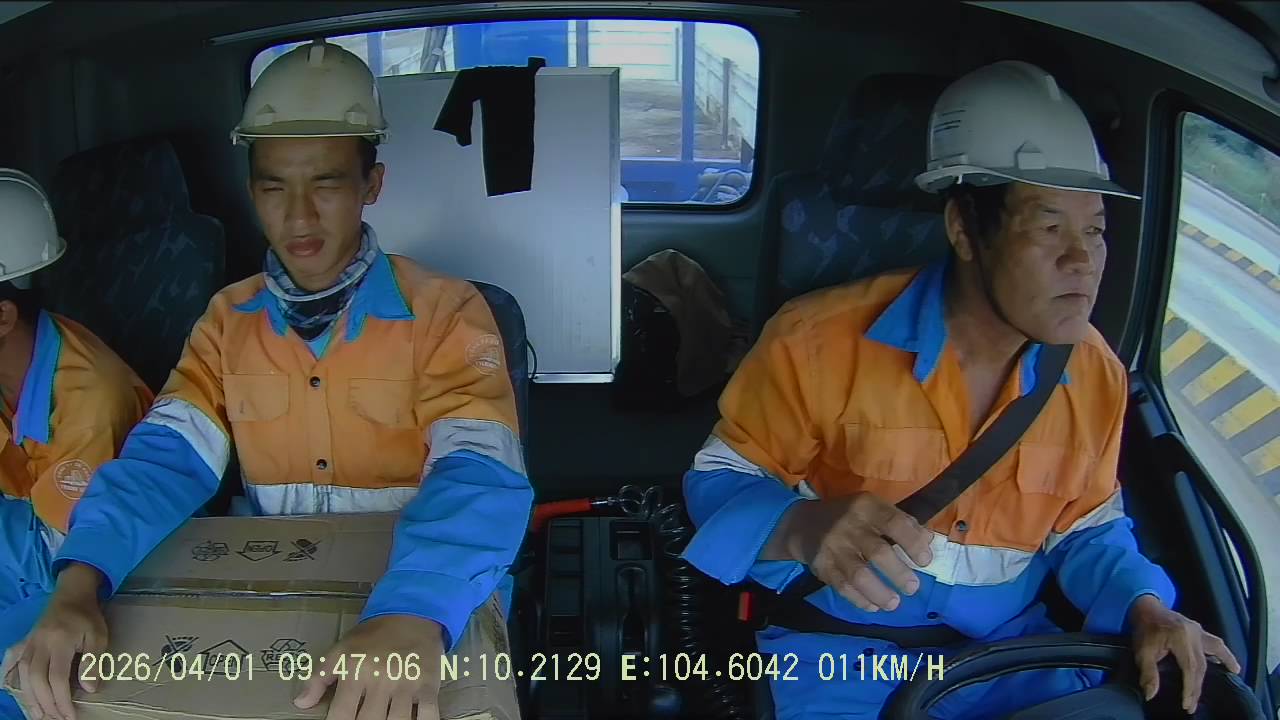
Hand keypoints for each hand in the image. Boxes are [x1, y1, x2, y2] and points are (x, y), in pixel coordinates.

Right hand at [15, 562, 108, 719]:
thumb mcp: (98, 636)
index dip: (62, 699)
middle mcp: (40, 644)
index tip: (70, 715)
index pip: (57, 678)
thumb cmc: (88, 617)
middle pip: (36, 679)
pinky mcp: (24, 641)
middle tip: (56, 718)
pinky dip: (5, 673)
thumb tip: (89, 689)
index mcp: (60, 642)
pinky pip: (10, 659)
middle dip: (46, 702)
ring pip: (22, 674)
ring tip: (38, 715)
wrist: (72, 593)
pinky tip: (7, 687)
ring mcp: (29, 642)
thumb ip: (93, 662)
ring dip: (29, 697)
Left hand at [294, 615, 443, 719]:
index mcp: (356, 671)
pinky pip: (428, 716)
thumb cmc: (372, 636)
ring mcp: (407, 684)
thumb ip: (319, 678)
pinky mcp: (429, 685)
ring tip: (385, 719)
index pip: (342, 715)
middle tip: (365, 719)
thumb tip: (301, 704)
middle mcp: (381, 679)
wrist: (411, 614)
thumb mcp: (341, 651)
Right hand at [765, 492, 933, 611]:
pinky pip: (842, 586)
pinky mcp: (821, 565)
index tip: (925, 561)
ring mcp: (833, 547)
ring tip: (893, 603)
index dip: (913, 543)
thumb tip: (928, 540)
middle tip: (912, 587)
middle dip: (898, 573)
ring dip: (879, 592)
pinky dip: (859, 599)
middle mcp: (849, 525)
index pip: (894, 523)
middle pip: (878, 552)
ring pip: (858, 574)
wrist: (803, 523)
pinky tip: (873, 606)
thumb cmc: (850, 517)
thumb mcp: (874, 510)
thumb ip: (902, 523)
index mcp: (867, 507)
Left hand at [1129, 594, 1240, 713]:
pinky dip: (1225, 656)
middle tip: (1192, 705)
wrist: (1146, 607)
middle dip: (1198, 687)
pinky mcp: (1200, 631)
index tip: (1187, 704)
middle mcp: (1194, 633)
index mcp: (1180, 637)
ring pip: (1215, 652)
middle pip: (1201, 665)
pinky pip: (1217, 644)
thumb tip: (1150, 695)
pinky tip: (1232, 667)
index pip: (1190, 667)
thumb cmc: (1144, 629)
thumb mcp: (1141, 651)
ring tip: (1227, 683)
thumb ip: (1148, 673)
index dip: (1190, 688)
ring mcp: (1199, 631)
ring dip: (1221, 668)